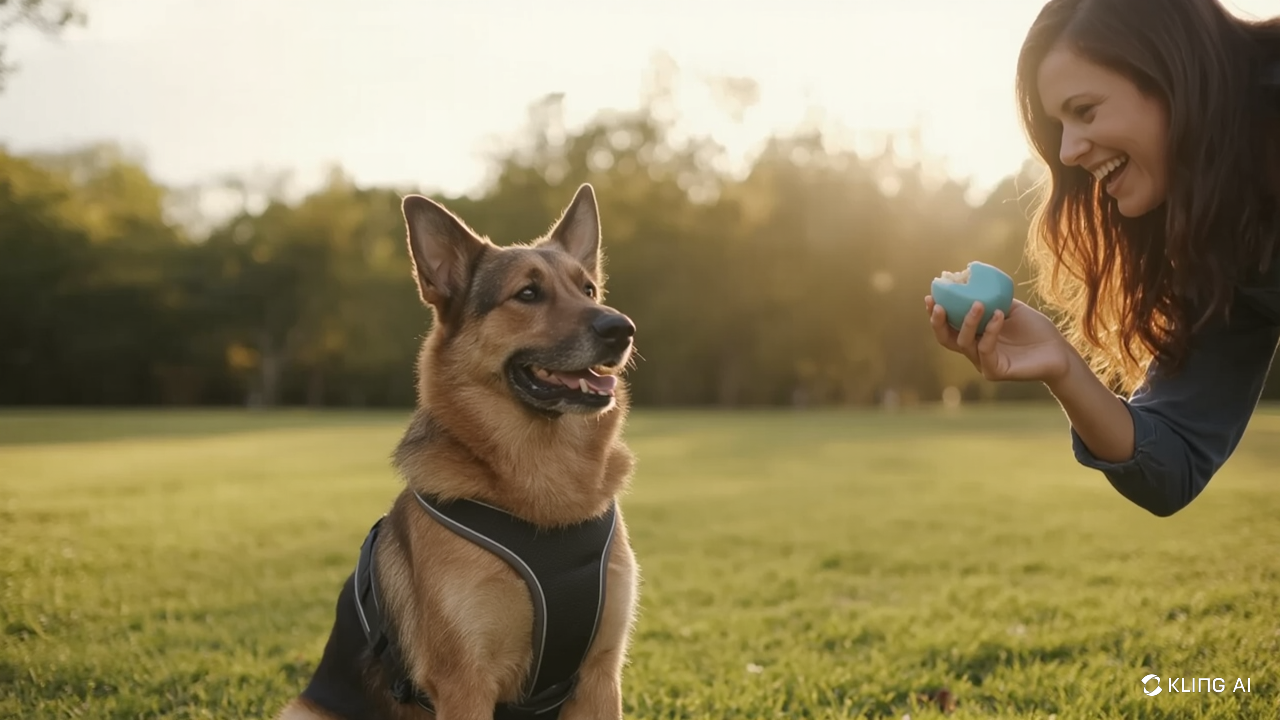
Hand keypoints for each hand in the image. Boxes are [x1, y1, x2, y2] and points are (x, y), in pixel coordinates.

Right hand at [925, 296, 1075, 383]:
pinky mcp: (995, 371)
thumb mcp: (1010, 308)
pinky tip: (998, 314)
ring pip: (963, 342)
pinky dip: (990, 330)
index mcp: (975, 336)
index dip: (936, 313)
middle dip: (937, 322)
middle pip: (946, 339)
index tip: (931, 295)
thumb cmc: (1036, 330)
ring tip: (978, 303)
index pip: (948, 326)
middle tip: (938, 304)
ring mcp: (983, 362)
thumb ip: (993, 298)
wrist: (1059, 352)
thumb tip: (975, 279)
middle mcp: (975, 350)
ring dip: (968, 321)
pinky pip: (985, 349)